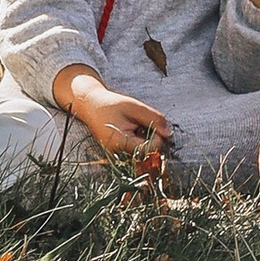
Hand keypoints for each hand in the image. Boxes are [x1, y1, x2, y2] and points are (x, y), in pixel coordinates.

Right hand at [54, 65, 169, 167]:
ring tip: (133, 125)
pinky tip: (130, 130)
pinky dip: (137, 140)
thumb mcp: (135, 106)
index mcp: (121, 143)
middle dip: (150, 137)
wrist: (91, 106)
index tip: (153, 124)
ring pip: (142, 152)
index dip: (157, 137)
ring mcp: (116, 156)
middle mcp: (117, 154)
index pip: (150, 149)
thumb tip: (169, 133)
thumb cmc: (111, 104)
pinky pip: (134, 151)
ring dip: (144, 139)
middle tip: (140, 122)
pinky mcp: (117, 154)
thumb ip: (154, 119)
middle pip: (147, 152)